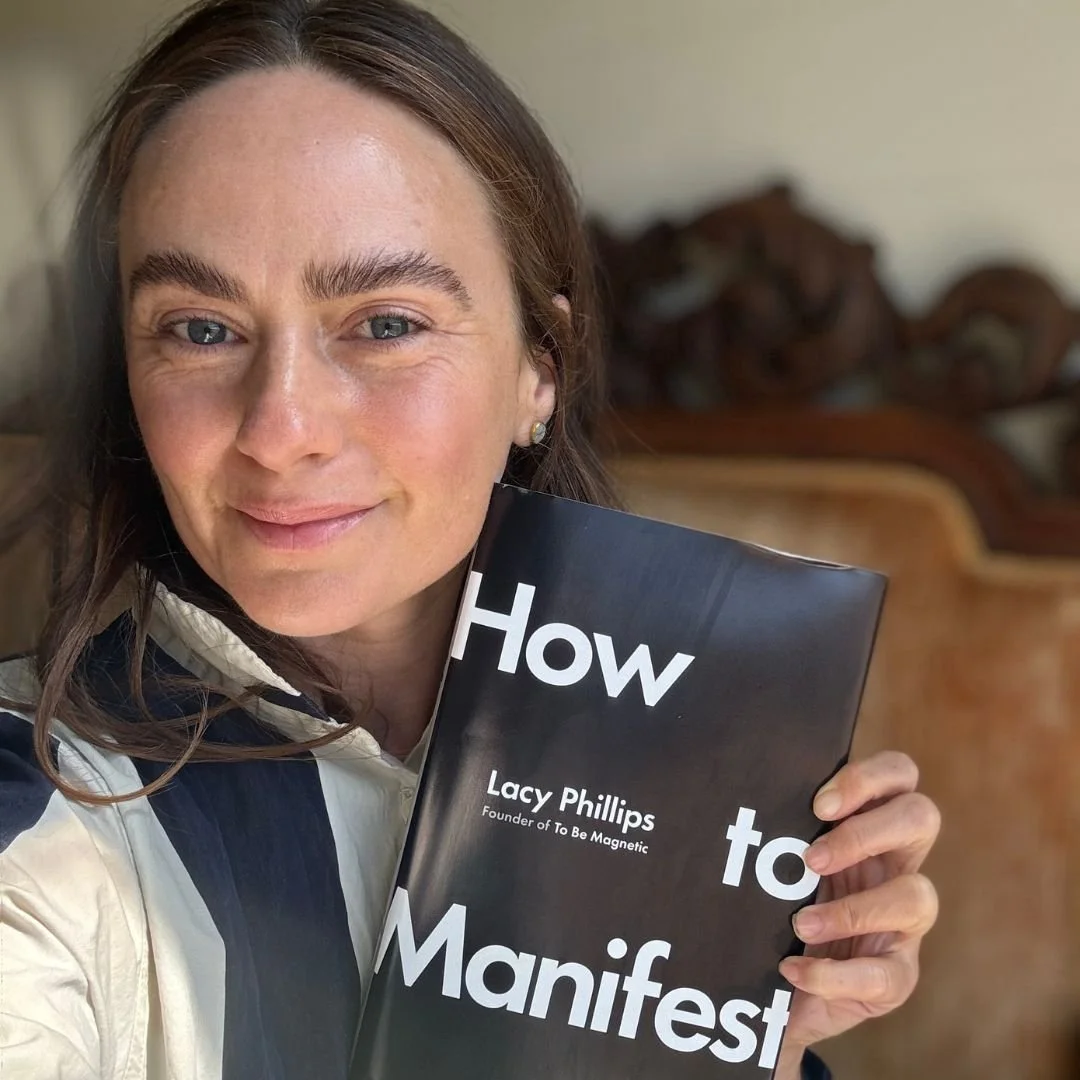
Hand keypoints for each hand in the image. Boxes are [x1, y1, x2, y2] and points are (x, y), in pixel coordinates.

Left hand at [773, 751, 940, 1078]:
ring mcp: (904, 923)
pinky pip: (885, 974)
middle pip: (922, 817)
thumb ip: (773, 833)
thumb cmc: (774, 907)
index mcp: (869, 827)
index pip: (898, 775)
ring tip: (800, 923)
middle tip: (811, 858)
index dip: (869, 777)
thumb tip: (733, 801)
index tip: (819, 804)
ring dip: (854, 909)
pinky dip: (835, 974)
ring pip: (918, 896)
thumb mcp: (775, 864)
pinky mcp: (897, 976)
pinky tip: (794, 969)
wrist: (777, 988)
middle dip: (867, 832)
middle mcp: (895, 866)